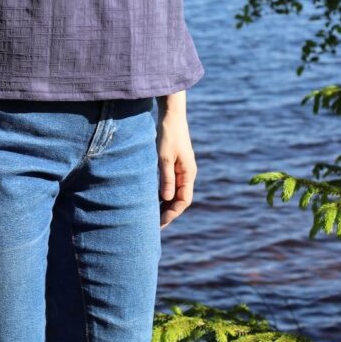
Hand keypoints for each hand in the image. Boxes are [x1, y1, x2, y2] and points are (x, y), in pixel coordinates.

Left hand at [155, 108, 196, 228]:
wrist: (171, 115)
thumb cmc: (168, 134)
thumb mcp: (164, 157)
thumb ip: (166, 178)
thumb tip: (166, 199)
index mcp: (188, 173)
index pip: (183, 201)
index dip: (172, 214)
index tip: (159, 224)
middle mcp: (187, 174)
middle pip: (180, 199)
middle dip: (168, 213)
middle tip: (154, 226)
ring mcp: (182, 169)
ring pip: (175, 192)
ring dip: (165, 204)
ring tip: (152, 216)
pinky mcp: (175, 164)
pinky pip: (171, 184)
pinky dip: (163, 193)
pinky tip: (152, 199)